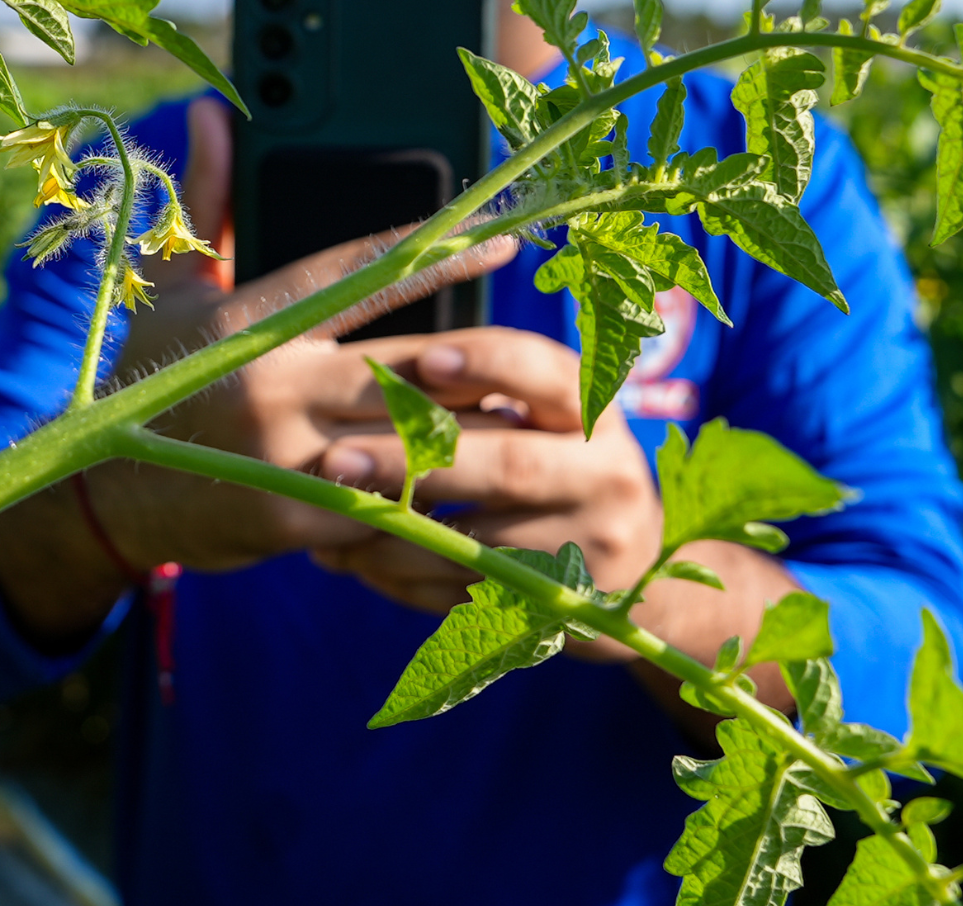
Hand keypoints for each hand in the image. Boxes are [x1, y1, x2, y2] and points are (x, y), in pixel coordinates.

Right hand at [84, 223, 529, 579]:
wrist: (96, 501)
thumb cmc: (143, 376)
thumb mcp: (171, 289)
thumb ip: (210, 203)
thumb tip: (211, 110)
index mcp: (246, 318)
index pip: (359, 272)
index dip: (439, 253)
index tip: (505, 236)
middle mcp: (267, 379)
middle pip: (410, 364)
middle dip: (477, 366)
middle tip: (535, 361)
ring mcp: (279, 451)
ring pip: (409, 435)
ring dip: (471, 432)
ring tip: (528, 424)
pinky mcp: (288, 517)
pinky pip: (384, 504)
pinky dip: (430, 500)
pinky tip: (481, 501)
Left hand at [300, 336, 696, 663]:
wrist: (633, 571)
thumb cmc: (561, 471)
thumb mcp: (548, 421)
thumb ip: (487, 394)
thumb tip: (394, 373)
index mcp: (597, 416)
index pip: (550, 376)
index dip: (491, 364)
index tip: (425, 359)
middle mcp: (611, 477)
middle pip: (511, 467)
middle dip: (414, 463)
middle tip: (336, 460)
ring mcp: (594, 548)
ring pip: (477, 545)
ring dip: (392, 537)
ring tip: (329, 526)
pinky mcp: (562, 604)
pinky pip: (466, 596)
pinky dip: (402, 581)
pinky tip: (359, 563)